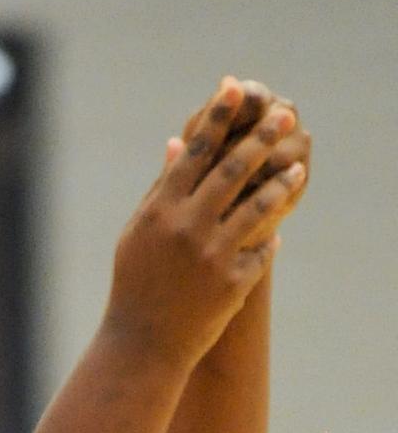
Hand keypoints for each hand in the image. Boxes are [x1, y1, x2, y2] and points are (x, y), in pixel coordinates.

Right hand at [107, 77, 306, 370]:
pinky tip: (274, 236)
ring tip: (296, 169)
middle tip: (284, 114)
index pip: (194, 151)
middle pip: (232, 170)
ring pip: (257, 207)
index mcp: (160, 211)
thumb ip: (161, 190)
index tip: (234, 88)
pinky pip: (260, 251)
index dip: (217, 117)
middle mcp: (186, 227)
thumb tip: (180, 145)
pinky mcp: (232, 282)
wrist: (143, 343)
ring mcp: (211, 255)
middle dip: (261, 138)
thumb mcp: (138, 234)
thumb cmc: (135, 284)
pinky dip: (266, 241)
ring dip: (280, 185)